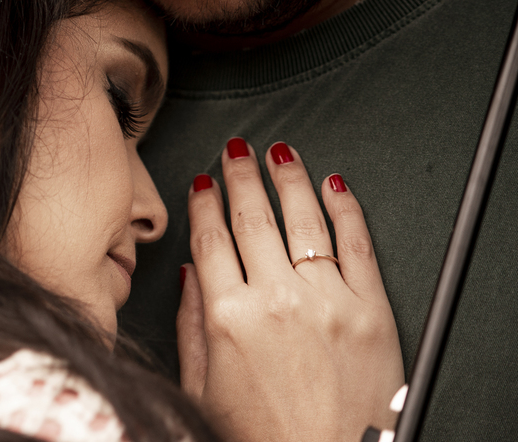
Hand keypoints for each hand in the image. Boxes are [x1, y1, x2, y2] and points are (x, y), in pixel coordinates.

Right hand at [176, 139, 403, 441]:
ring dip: (289, 178)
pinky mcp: (372, 312)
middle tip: (237, 149)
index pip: (210, 239)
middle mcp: (276, 300)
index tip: (202, 184)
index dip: (204, 205)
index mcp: (228, 317)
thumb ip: (191, 325)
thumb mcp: (201, 387)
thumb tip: (190, 275)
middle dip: (241, 176)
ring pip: (303, 221)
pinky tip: (335, 186)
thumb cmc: (264, 437)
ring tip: (280, 152)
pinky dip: (346, 209)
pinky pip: (357, 245)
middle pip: (253, 219)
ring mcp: (327, 302)